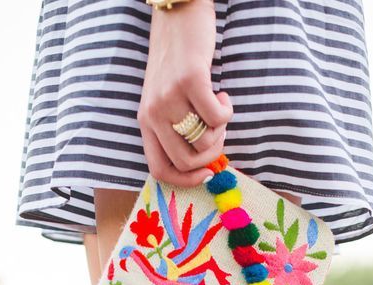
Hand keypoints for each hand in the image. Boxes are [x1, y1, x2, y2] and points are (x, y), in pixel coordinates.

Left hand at [138, 0, 232, 185]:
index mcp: (145, 121)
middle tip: (218, 131)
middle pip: (185, 161)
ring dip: (220, 130)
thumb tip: (201, 163)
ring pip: (203, 140)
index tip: (206, 175)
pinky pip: (216, 116)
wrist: (178, 16)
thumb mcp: (166, 100)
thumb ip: (175, 129)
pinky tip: (223, 94)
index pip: (159, 169)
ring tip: (219, 108)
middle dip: (211, 154)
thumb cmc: (177, 61)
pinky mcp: (190, 81)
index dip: (185, 180)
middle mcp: (153, 113)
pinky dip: (227, 110)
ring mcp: (170, 97)